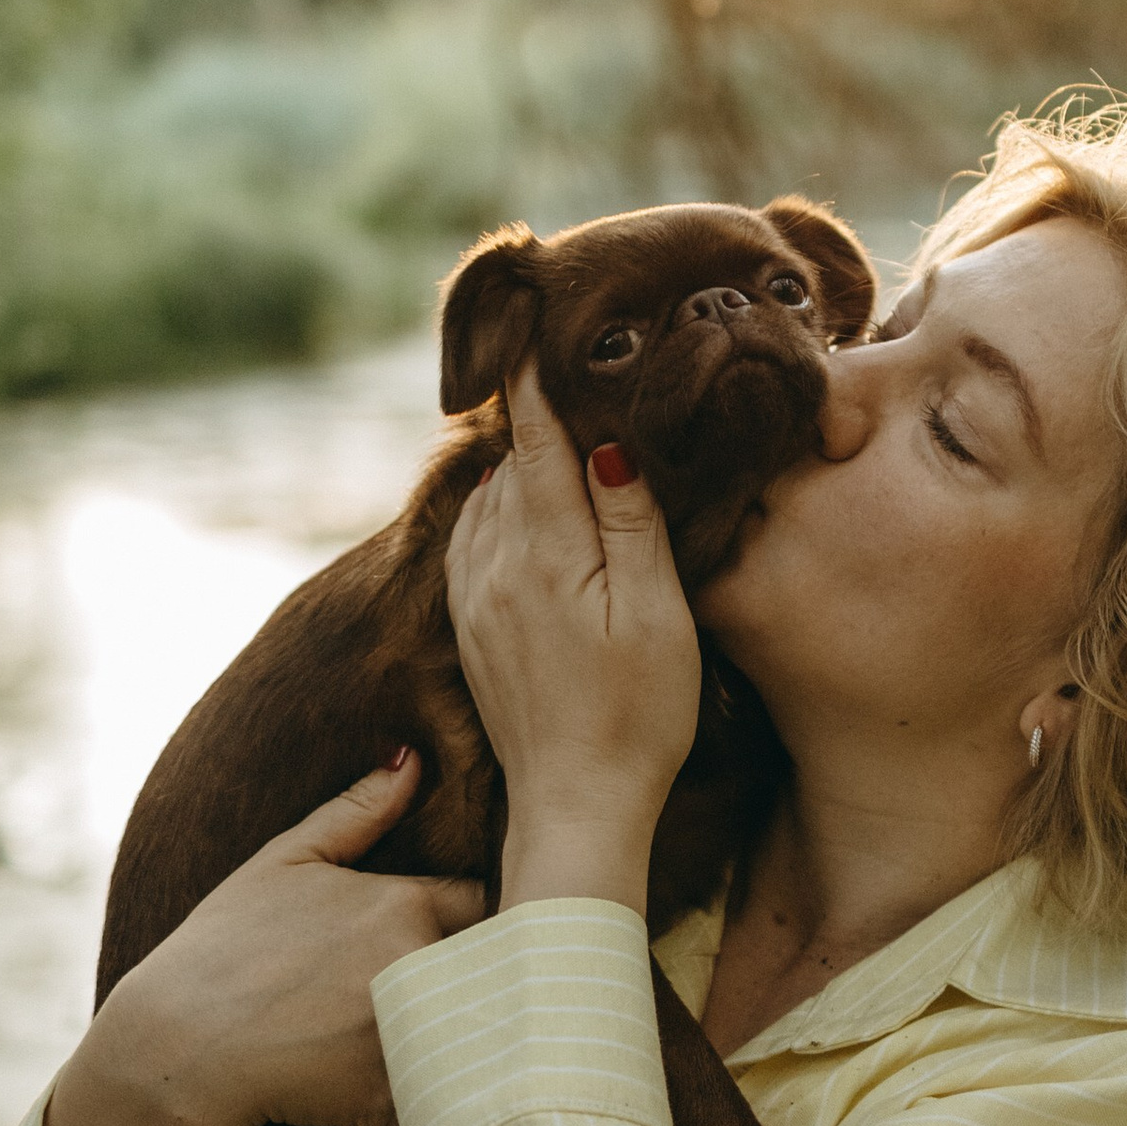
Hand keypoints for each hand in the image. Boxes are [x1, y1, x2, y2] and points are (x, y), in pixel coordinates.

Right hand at [41, 760, 483, 1125]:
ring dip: (488, 1025)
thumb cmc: (220, 951)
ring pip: (492, 1026)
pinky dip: (460, 1085)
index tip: (470, 928)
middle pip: (505, 963)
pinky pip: (460, 1088)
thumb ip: (356, 812)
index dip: (485, 914)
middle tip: (484, 978)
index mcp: (405, 903)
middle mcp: (421, 965)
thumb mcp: (281, 864)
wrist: (173, 1054)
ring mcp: (414, 1036)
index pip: (492, 899)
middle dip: (498, 968)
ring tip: (480, 1030)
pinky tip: (446, 1081)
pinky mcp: (402, 1100)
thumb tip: (415, 758)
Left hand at [446, 359, 701, 911]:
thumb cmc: (639, 714)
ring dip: (513, 463)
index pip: (531, 438)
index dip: (531, 376)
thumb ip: (630, 523)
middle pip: (505, 463)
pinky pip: (471, 540)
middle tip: (555, 361)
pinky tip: (521, 508)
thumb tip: (604, 445)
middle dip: (529, 414)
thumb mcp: (656, 612)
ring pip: (484, 500)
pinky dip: (495, 506)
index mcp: (541, 551)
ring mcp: (473, 598)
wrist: (576, 807)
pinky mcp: (469, 629)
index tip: (526, 318)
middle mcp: (491, 564)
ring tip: (547, 428)